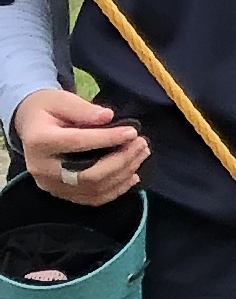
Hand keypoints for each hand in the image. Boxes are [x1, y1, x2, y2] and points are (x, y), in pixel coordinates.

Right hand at [12, 84, 148, 202]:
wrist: (31, 127)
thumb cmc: (48, 110)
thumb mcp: (61, 100)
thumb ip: (83, 109)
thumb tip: (108, 117)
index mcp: (39, 142)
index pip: (77, 143)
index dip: (108, 138)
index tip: (132, 132)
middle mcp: (42, 169)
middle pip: (88, 173)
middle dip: (121, 160)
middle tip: (141, 143)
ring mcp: (51, 186)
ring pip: (94, 188)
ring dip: (123, 173)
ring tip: (141, 154)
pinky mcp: (61, 194)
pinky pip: (92, 198)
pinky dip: (116, 189)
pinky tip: (132, 175)